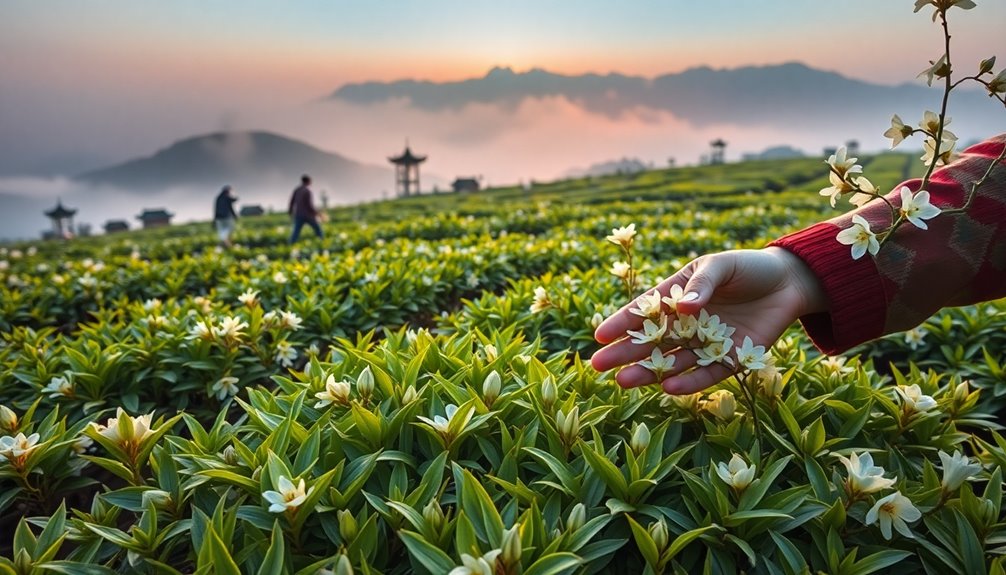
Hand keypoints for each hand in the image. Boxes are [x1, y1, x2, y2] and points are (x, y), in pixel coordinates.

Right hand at [590, 247, 826, 393]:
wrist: (789, 283)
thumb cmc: (748, 268)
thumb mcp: (720, 266)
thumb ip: (702, 285)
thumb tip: (683, 306)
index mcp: (677, 295)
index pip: (643, 311)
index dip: (621, 323)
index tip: (599, 336)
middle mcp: (687, 323)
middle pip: (651, 341)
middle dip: (624, 353)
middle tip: (598, 366)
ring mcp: (706, 343)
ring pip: (672, 362)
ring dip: (648, 372)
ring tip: (624, 381)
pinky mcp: (730, 359)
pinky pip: (706, 374)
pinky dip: (689, 382)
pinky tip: (669, 387)